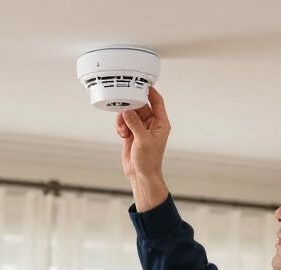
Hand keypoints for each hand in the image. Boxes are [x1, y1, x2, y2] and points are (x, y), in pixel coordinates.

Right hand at [116, 86, 169, 210]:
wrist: (141, 175)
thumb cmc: (149, 161)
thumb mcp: (143, 140)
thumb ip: (135, 123)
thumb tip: (127, 110)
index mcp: (160, 123)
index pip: (157, 101)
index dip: (150, 91)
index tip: (142, 83)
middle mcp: (151, 124)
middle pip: (140, 105)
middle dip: (131, 107)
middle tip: (124, 109)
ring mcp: (140, 128)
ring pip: (130, 113)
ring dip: (124, 119)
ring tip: (123, 130)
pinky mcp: (131, 134)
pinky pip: (124, 122)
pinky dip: (120, 126)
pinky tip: (122, 134)